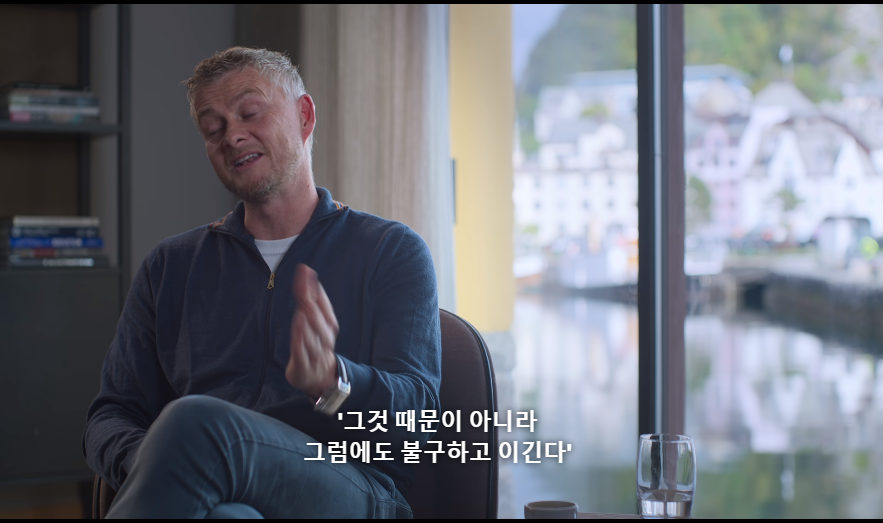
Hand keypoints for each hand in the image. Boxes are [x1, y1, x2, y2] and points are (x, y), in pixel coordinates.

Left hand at [286, 264, 339, 397]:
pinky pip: (303, 352)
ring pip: (312, 335)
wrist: (322, 378)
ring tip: (302, 306)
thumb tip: (309, 276)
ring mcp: (315, 352)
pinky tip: (298, 329)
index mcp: (328, 325)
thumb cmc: (317, 346)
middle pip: (317, 317)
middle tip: (303, 284)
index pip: (322, 303)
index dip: (314, 286)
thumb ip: (314, 302)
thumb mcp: (318, 323)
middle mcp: (324, 338)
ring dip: (307, 320)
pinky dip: (301, 340)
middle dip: (310, 299)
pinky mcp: (303, 365)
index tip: (305, 269)